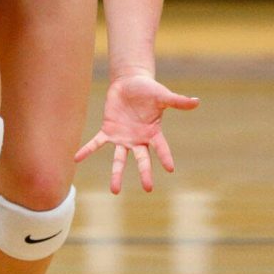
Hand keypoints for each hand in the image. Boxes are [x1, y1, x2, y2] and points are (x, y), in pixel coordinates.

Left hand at [75, 72, 198, 193]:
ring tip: (115, 190)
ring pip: (120, 159)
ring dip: (117, 173)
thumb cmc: (149, 90)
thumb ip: (177, 101)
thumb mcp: (162, 95)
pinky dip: (87, 150)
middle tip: (148, 188)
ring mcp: (123, 137)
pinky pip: (97, 143)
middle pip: (142, 159)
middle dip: (144, 173)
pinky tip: (76, 158)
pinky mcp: (109, 130)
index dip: (165, 156)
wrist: (130, 83)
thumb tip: (197, 101)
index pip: (161, 147)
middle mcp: (139, 140)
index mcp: (153, 133)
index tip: (170, 168)